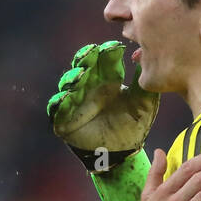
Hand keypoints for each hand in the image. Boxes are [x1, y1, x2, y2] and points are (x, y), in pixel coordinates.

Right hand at [47, 41, 159, 200]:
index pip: (104, 59)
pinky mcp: (65, 119)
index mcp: (109, 79)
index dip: (107, 51)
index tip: (117, 48)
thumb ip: (143, 83)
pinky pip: (56, 108)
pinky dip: (58, 101)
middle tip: (93, 52)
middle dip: (86, 57)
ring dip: (72, 77)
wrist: (125, 153)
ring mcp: (76, 102)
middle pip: (83, 65)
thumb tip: (143, 59)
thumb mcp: (144, 103)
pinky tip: (65, 97)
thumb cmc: (135, 126)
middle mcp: (90, 86)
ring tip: (81, 74)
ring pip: (68, 83)